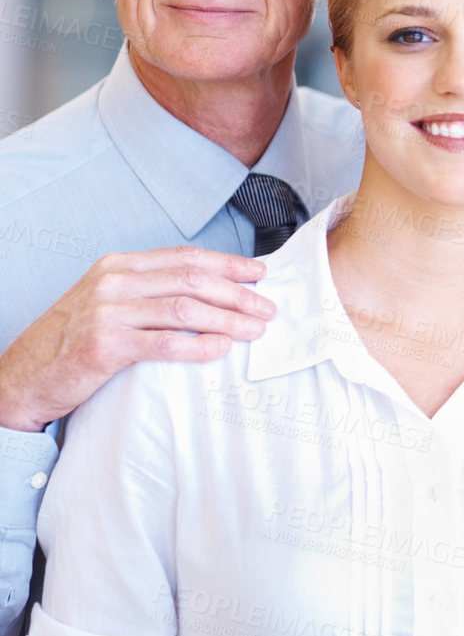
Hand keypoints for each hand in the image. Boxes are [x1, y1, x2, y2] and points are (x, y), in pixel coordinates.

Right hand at [0, 247, 274, 432]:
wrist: (21, 379)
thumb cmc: (73, 343)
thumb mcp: (108, 303)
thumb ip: (149, 291)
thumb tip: (210, 291)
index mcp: (117, 266)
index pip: (185, 257)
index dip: (228, 263)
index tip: (260, 273)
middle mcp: (112, 283)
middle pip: (192, 279)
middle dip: (238, 293)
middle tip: (268, 307)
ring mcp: (106, 313)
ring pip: (185, 309)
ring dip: (228, 319)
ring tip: (256, 330)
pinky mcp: (104, 346)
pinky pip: (165, 343)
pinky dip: (199, 345)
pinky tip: (221, 349)